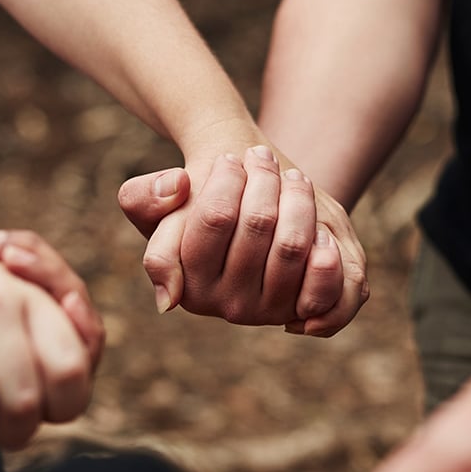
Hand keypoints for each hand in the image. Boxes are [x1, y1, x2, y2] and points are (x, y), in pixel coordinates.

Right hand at [119, 147, 367, 335]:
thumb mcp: (159, 196)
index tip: (230, 158)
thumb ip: (144, 200)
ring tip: (292, 178)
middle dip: (265, 179)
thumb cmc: (198, 203)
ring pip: (293, 243)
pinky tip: (317, 224)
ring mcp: (270, 312)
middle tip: (263, 159)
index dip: (228, 178)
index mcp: (188, 285)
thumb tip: (174, 215)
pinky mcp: (308, 309)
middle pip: (260, 225)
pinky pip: (327, 282)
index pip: (216, 217)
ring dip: (298, 197)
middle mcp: (228, 306)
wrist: (249, 217)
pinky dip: (326, 246)